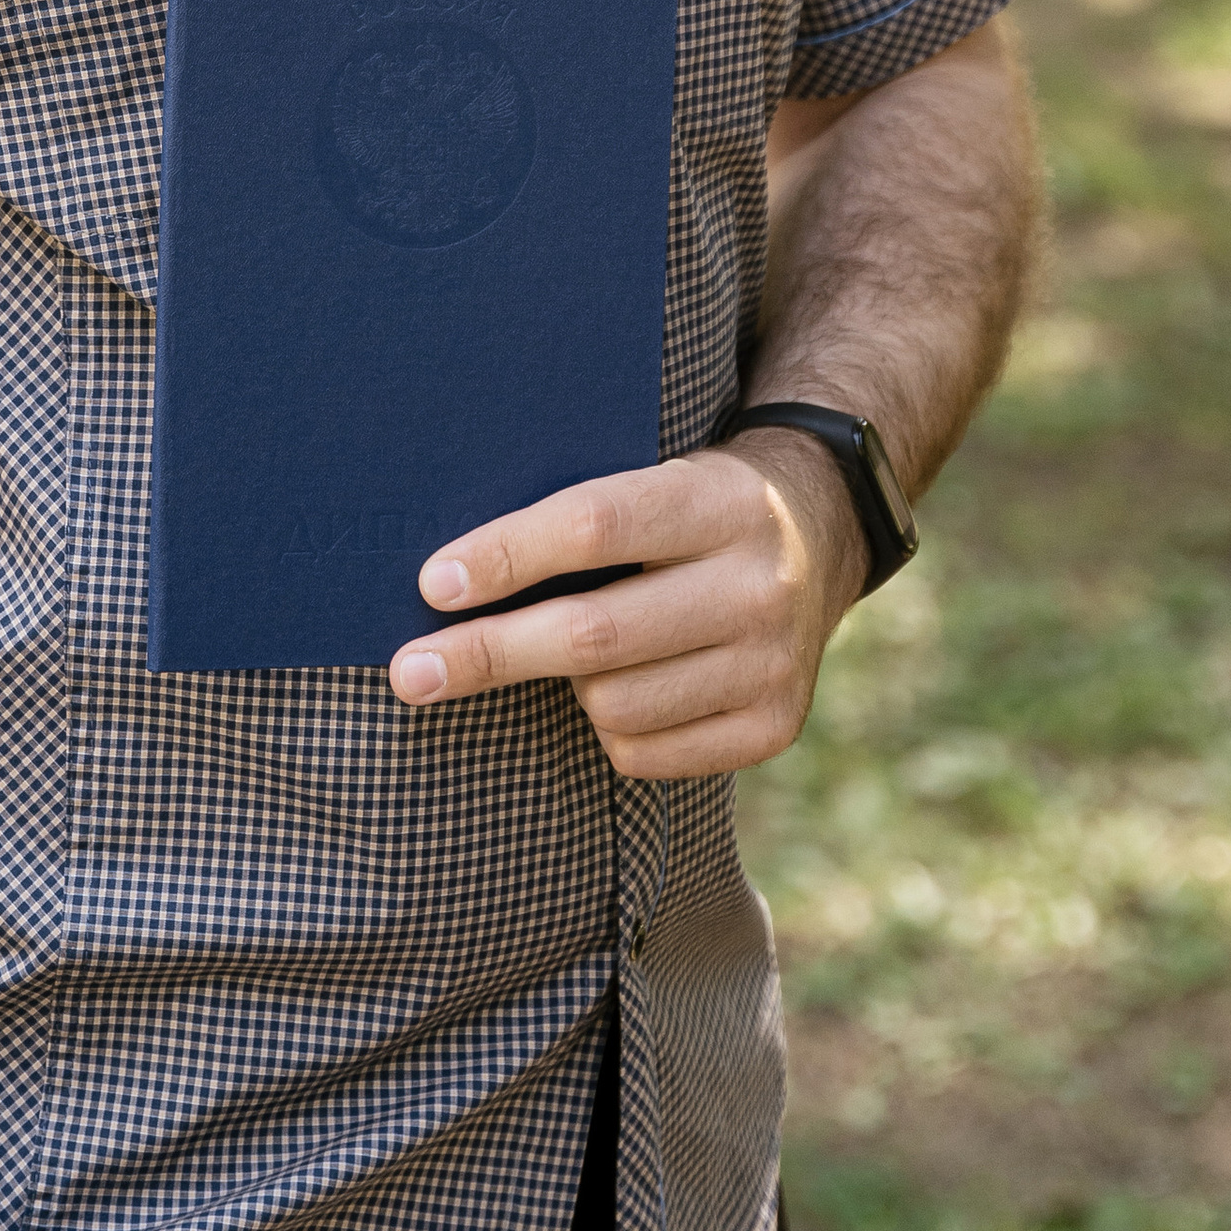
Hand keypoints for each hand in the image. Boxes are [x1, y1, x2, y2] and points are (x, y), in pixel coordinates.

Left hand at [384, 433, 869, 778]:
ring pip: (613, 705)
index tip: (432, 583)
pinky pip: (645, 753)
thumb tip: (444, 583)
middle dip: (488, 653)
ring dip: (570, 687)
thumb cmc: (689, 506)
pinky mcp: (776, 725)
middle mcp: (756, 584)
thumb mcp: (653, 477)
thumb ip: (572, 519)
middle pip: (594, 632)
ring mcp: (774, 662)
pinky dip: (611, 731)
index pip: (594, 526)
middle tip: (411, 671)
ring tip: (588, 652)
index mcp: (717, 501)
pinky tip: (630, 687)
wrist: (819, 534)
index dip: (506, 557)